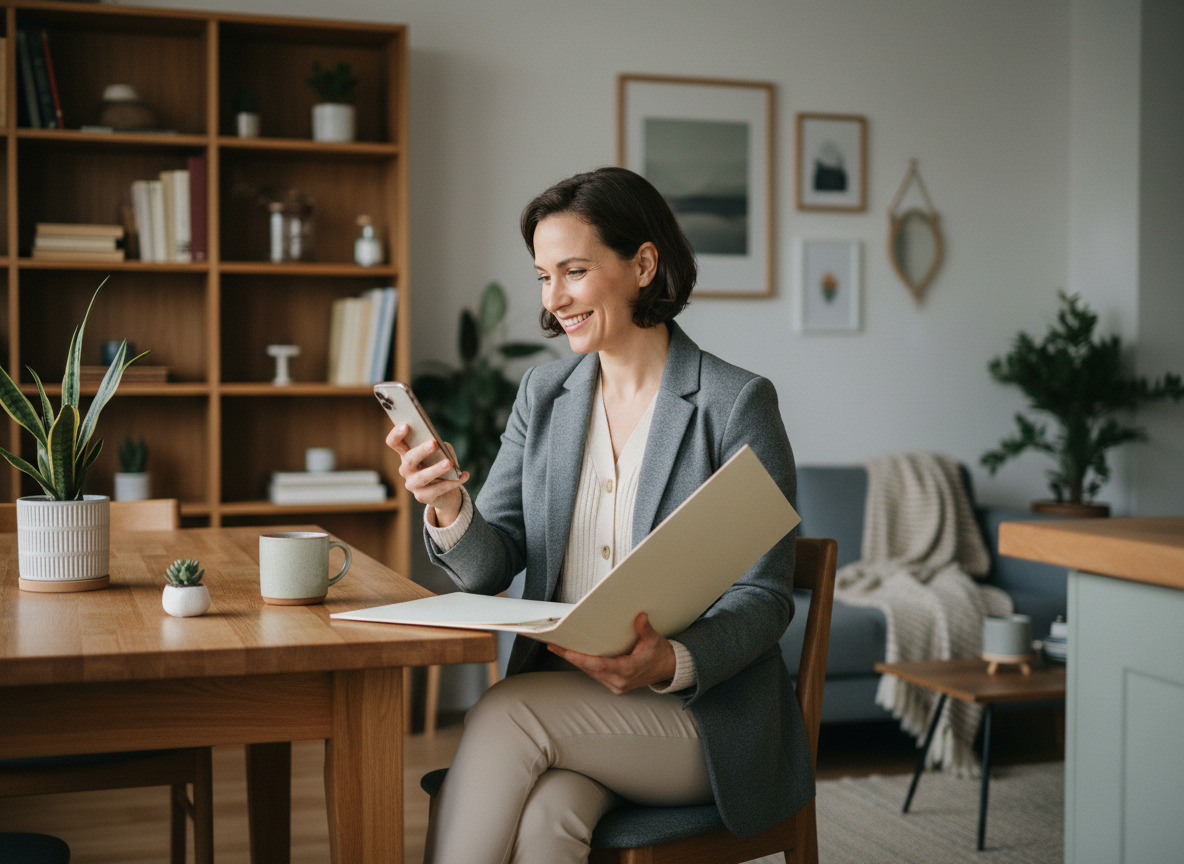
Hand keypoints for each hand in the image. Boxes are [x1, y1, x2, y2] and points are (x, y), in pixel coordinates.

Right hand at [385, 423, 469, 524]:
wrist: (446, 493)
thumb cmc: (440, 465)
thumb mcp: (441, 453)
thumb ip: (441, 447)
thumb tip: (443, 448)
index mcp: (406, 454)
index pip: (394, 443)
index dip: (397, 434)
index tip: (406, 425)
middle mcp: (406, 469)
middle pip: (408, 459)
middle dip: (421, 451)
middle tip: (433, 443)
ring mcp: (412, 484)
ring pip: (422, 477)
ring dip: (436, 469)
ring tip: (449, 463)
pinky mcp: (422, 496)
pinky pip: (437, 489)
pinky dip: (452, 482)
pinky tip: (463, 476)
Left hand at [548, 612, 675, 694]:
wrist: (668, 669)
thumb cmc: (660, 655)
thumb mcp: (655, 640)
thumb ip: (645, 629)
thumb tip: (640, 617)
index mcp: (628, 671)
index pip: (598, 665)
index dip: (580, 658)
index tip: (565, 651)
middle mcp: (620, 682)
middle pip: (589, 669)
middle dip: (571, 657)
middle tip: (555, 646)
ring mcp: (617, 685)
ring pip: (591, 673)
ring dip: (577, 661)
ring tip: (561, 649)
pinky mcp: (615, 685)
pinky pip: (596, 674)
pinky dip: (586, 665)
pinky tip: (577, 656)